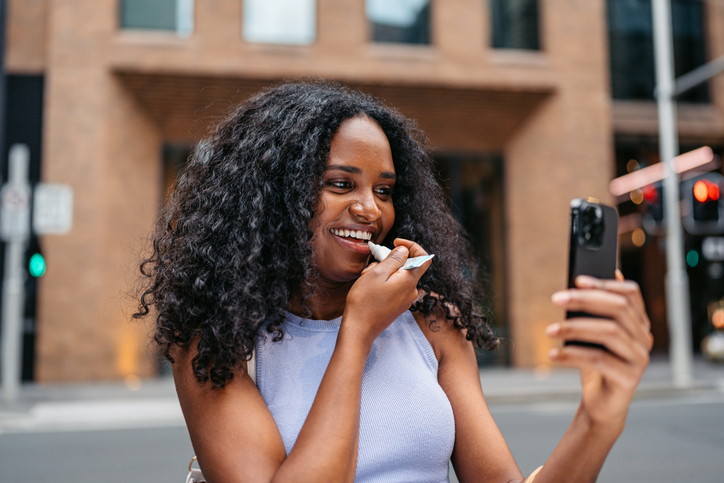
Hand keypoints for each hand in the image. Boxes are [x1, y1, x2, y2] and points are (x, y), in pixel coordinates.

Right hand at [342, 239, 431, 347]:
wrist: (359, 329)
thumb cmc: (365, 301)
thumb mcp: (377, 273)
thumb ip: (394, 259)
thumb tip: (404, 250)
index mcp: (409, 281)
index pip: (424, 257)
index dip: (412, 246)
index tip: (396, 242)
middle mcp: (411, 291)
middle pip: (407, 266)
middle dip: (390, 260)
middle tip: (373, 263)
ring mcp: (405, 300)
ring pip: (398, 277)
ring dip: (384, 272)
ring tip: (367, 277)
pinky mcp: (397, 306)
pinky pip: (394, 288)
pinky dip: (383, 282)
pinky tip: (369, 287)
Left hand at [546, 271, 653, 430]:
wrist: (601, 404)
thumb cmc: (596, 365)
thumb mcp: (592, 335)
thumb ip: (593, 312)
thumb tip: (584, 282)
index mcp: (639, 323)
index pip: (630, 294)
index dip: (605, 283)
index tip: (577, 280)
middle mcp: (644, 338)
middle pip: (618, 309)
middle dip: (584, 300)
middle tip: (556, 299)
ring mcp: (639, 358)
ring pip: (609, 332)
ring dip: (574, 327)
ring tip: (550, 330)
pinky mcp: (629, 378)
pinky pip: (598, 359)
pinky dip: (572, 354)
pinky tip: (553, 355)